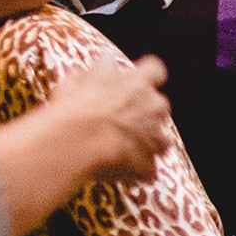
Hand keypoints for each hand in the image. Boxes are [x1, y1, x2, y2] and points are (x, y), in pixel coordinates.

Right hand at [62, 52, 171, 182]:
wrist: (77, 141)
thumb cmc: (73, 108)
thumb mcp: (77, 81)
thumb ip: (96, 71)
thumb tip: (106, 62)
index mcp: (137, 82)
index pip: (154, 70)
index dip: (147, 78)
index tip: (136, 84)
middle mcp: (153, 106)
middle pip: (160, 106)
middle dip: (146, 114)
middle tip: (123, 120)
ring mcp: (154, 136)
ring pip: (161, 140)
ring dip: (147, 144)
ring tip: (123, 151)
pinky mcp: (148, 163)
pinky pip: (148, 169)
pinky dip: (138, 171)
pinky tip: (120, 173)